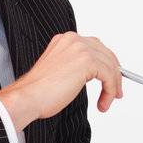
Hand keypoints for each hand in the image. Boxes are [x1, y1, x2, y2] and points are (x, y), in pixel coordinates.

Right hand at [0, 32, 122, 128]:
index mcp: (66, 40)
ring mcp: (80, 49)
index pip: (96, 48)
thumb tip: (95, 73)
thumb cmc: (38, 91)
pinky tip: (104, 102)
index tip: (110, 81)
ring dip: (112, 86)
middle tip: (115, 92)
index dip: (106, 65)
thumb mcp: (60, 71)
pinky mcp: (86, 61)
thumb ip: (76, 66)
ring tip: (107, 101)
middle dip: (114, 75)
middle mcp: (74, 40)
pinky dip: (110, 90)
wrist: (27, 97)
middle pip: (106, 54)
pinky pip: (109, 75)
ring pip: (110, 65)